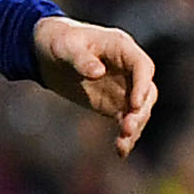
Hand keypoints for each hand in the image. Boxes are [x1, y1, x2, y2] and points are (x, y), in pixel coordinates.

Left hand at [32, 16, 161, 154]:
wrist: (46, 52)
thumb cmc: (59, 42)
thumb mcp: (65, 47)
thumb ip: (81, 59)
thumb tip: (99, 73)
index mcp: (122, 48)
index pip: (142, 67)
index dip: (142, 85)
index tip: (135, 105)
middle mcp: (128, 69)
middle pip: (147, 92)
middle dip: (140, 111)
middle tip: (127, 128)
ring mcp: (123, 88)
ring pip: (139, 110)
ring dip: (134, 127)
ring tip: (122, 143)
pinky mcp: (114, 104)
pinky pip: (126, 121)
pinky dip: (126, 136)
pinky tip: (121, 152)